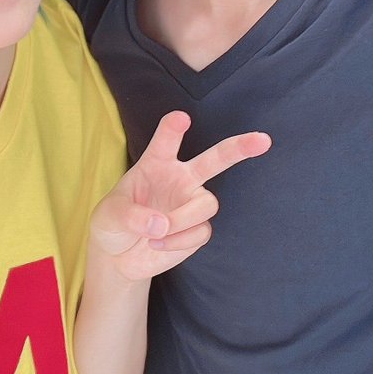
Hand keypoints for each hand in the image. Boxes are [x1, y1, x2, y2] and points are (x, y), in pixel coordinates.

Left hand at [89, 111, 270, 279]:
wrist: (119, 256)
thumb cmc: (113, 222)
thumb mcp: (110, 215)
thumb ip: (132, 216)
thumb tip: (162, 224)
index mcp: (156, 164)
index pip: (167, 141)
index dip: (173, 128)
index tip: (180, 118)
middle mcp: (180, 179)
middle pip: (215, 159)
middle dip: (239, 148)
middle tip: (262, 139)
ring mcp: (191, 203)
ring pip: (207, 204)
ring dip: (182, 220)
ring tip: (158, 232)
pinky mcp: (197, 230)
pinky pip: (201, 232)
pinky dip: (178, 241)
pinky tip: (158, 243)